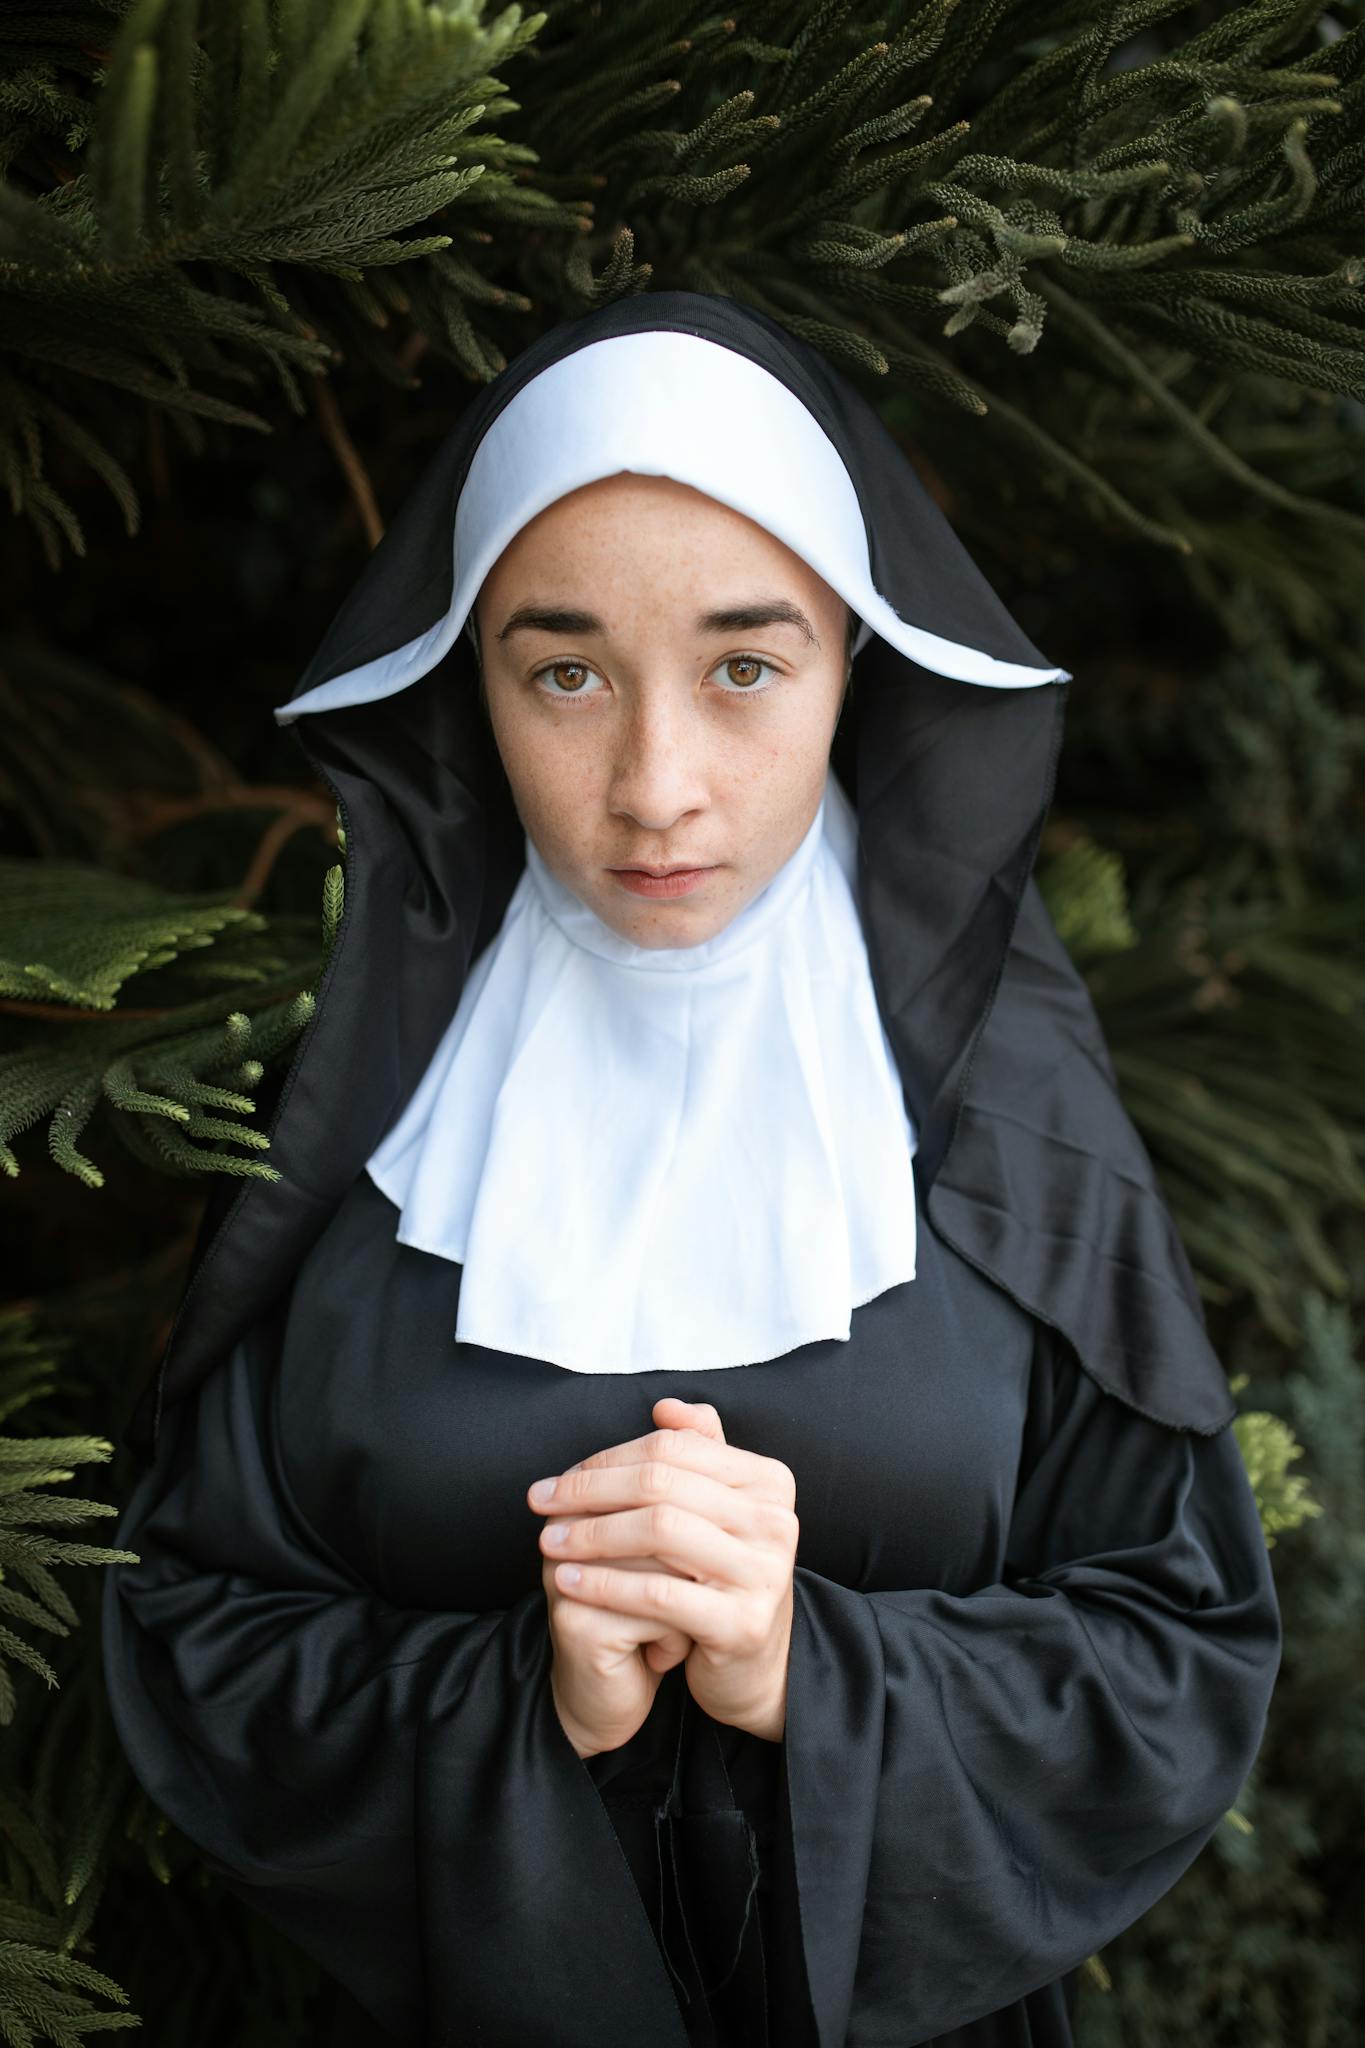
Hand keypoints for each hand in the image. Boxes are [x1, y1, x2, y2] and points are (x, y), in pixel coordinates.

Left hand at [528, 1396, 796, 1743]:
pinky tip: (568, 1582)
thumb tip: (664, 1407)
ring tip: (548, 1542)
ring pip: (659, 1531)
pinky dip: (605, 1583)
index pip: (672, 1449)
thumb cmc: (719, 1578)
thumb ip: (698, 1455)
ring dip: (591, 1534)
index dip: (607, 1460)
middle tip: (540, 1504)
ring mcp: (764, 1572)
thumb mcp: (714, 1512)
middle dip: (590, 1492)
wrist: (751, 1665)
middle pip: (661, 1484)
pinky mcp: (743, 1624)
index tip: (557, 1478)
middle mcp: (776, 1520)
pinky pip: (659, 1593)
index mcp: (769, 1482)